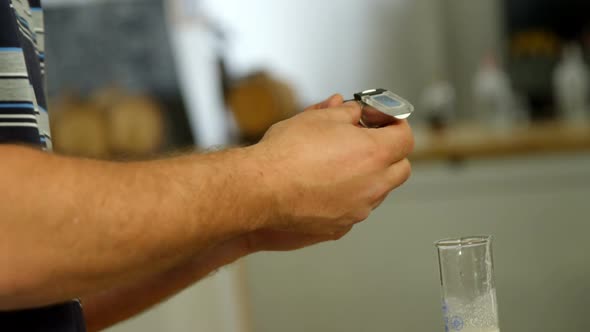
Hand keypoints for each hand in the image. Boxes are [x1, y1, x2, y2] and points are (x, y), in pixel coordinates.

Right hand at [248, 94, 413, 235]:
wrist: (261, 188)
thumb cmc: (287, 152)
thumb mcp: (319, 118)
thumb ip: (347, 113)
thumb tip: (354, 112)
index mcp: (374, 154)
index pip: (405, 137)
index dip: (394, 124)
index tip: (380, 120)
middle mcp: (373, 185)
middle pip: (401, 168)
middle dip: (389, 153)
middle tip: (367, 141)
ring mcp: (359, 209)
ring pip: (378, 190)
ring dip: (369, 176)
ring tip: (339, 163)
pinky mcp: (341, 226)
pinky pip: (356, 208)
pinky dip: (349, 196)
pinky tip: (325, 185)